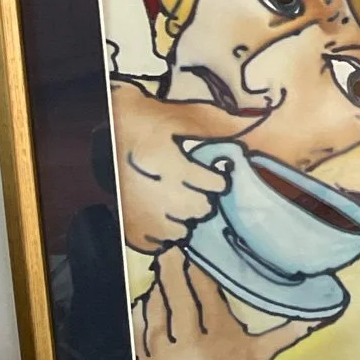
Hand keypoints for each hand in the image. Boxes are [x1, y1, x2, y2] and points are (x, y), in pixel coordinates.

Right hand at [110, 80, 235, 252]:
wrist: (102, 127)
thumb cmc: (145, 119)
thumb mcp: (182, 115)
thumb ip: (220, 124)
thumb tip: (257, 120)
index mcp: (172, 164)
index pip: (215, 186)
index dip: (217, 179)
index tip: (212, 174)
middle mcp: (156, 193)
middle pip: (200, 210)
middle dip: (202, 198)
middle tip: (191, 186)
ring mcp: (139, 213)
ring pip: (180, 231)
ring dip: (184, 218)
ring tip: (175, 201)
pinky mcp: (127, 227)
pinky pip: (156, 244)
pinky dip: (162, 234)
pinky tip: (160, 215)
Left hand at [132, 246, 315, 359]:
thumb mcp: (258, 355)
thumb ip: (285, 334)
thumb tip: (319, 317)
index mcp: (216, 336)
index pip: (205, 293)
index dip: (199, 269)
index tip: (196, 250)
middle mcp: (186, 343)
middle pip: (177, 296)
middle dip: (173, 269)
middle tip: (172, 247)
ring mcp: (159, 351)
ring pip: (156, 306)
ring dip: (158, 286)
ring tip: (164, 266)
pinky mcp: (141, 357)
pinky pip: (137, 323)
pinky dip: (141, 308)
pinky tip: (149, 296)